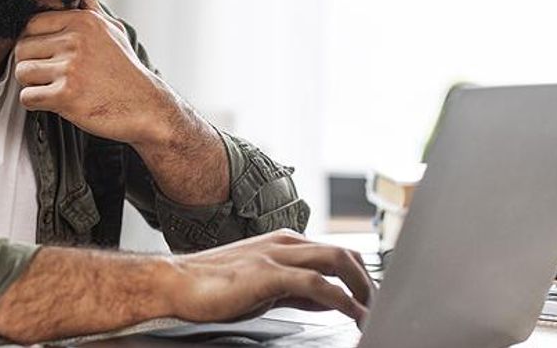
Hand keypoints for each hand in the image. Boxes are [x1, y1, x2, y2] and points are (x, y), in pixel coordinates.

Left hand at [14, 0, 174, 145]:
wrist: (145, 106)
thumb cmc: (127, 71)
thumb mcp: (113, 32)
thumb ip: (93, 12)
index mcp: (82, 21)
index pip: (31, 24)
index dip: (32, 42)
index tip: (42, 55)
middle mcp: (75, 41)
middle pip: (22, 49)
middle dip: (29, 64)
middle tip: (46, 75)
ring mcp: (70, 68)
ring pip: (21, 72)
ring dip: (31, 84)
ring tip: (49, 88)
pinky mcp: (66, 95)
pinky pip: (27, 97)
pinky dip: (35, 103)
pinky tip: (52, 102)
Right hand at [165, 229, 374, 327]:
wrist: (177, 283)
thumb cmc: (215, 286)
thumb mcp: (266, 286)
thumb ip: (299, 291)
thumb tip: (332, 300)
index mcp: (285, 243)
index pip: (336, 253)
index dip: (360, 275)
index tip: (373, 298)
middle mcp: (285, 243)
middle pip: (344, 252)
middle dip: (368, 280)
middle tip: (380, 306)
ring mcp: (277, 255)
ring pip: (337, 260)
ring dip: (361, 287)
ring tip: (372, 311)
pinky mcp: (269, 273)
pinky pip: (317, 283)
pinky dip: (341, 299)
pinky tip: (351, 314)